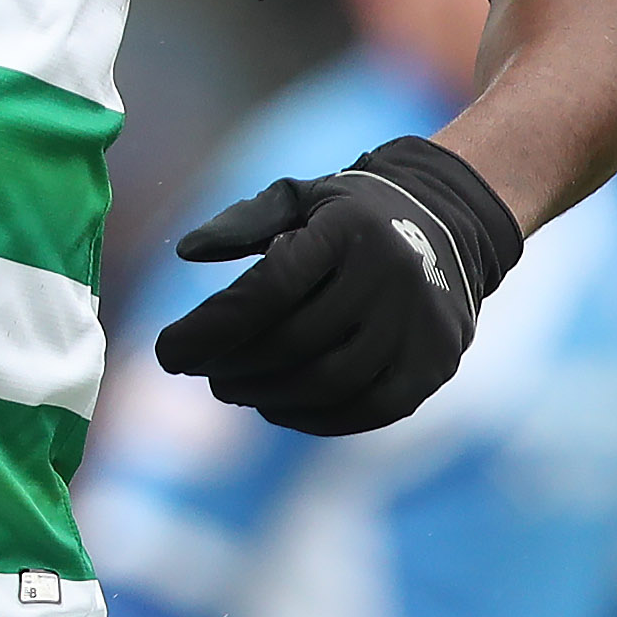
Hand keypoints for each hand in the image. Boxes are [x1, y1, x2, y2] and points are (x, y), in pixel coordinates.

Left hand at [150, 132, 522, 434]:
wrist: (450, 222)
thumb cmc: (350, 215)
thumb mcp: (300, 198)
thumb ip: (242, 222)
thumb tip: (186, 252)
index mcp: (348, 230)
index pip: (269, 290)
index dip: (210, 329)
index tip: (166, 352)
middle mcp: (389, 276)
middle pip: (292, 343)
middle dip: (232, 365)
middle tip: (202, 372)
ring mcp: (417, 325)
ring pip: (327, 384)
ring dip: (266, 396)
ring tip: (234, 388)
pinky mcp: (434, 365)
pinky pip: (365, 409)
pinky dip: (311, 418)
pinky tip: (276, 407)